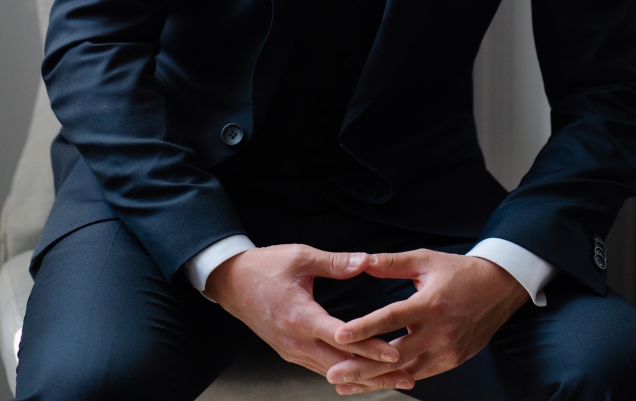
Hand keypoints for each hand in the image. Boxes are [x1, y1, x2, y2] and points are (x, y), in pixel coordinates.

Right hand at [204, 246, 412, 392]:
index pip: (343, 339)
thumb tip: (366, 261)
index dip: (371, 348)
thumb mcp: (299, 256)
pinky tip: (363, 374)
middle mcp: (296, 340)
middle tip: (407, 376)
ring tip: (393, 379)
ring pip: (332, 372)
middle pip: (342, 366)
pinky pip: (321, 368)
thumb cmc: (262, 266)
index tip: (397, 354)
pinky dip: (344, 373)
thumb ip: (334, 262)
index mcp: (300, 316)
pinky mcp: (289, 352)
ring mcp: (291, 350)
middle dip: (376, 374)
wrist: (229, 282)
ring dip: (363, 377)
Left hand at [328, 250, 530, 391]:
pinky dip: (396, 379)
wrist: (499, 290)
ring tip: (345, 385)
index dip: (364, 328)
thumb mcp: (425, 260)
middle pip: (395, 356)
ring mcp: (447, 351)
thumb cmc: (458, 272)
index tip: (338, 336)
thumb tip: (361, 261)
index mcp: (429, 305)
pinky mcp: (452, 361)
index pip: (391, 319)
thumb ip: (391, 263)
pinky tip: (373, 383)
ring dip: (375, 380)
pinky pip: (420, 374)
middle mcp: (439, 333)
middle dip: (362, 368)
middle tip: (333, 374)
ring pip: (405, 372)